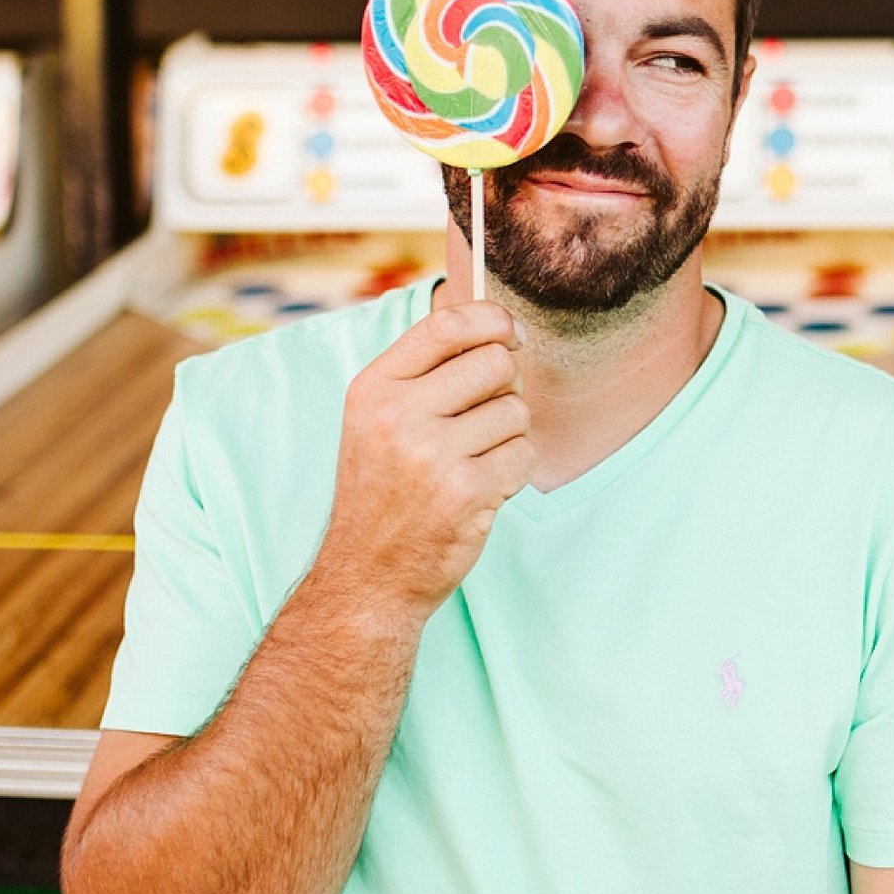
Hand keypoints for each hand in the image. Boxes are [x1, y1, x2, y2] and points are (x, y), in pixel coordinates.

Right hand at [322, 300, 532, 610]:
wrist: (368, 575)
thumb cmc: (385, 492)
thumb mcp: (379, 421)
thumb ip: (426, 372)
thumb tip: (499, 326)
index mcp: (374, 388)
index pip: (448, 323)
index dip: (494, 319)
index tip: (512, 334)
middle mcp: (398, 415)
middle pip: (496, 362)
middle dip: (506, 388)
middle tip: (485, 420)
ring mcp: (431, 453)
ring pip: (516, 411)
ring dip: (509, 437)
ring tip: (473, 464)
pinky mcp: (466, 490)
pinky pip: (524, 455)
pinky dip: (514, 473)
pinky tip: (482, 491)